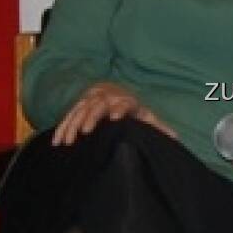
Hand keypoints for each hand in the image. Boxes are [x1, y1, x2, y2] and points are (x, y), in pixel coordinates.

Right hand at [52, 82, 177, 145]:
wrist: (111, 90)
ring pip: (79, 111)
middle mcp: (106, 98)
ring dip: (73, 125)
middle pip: (97, 106)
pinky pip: (68, 116)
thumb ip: (158, 126)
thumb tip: (175, 138)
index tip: (116, 119)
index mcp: (124, 101)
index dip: (119, 109)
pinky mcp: (78, 106)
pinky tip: (57, 142)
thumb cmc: (131, 108)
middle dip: (91, 117)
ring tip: (68, 142)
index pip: (123, 103)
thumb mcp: (145, 114)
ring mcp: (90, 101)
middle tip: (86, 131)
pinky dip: (62, 128)